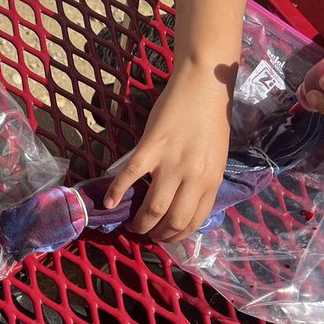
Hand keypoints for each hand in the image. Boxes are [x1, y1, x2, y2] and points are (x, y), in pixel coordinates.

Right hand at [104, 72, 232, 240]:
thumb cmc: (210, 120)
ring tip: (131, 224)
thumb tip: (182, 204)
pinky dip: (116, 193)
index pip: (194, 222)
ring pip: (153, 208)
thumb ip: (201, 182)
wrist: (203, 87)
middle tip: (146, 233)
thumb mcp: (215, 158)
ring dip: (140, 223)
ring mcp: (170, 163)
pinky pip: (130, 177)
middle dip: (157, 235)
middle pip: (172, 221)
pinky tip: (108, 202)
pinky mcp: (150, 148)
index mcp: (211, 181)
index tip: (164, 237)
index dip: (176, 236)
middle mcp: (193, 177)